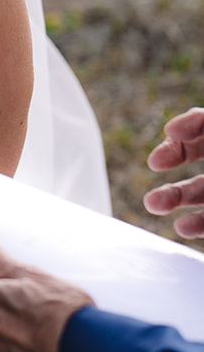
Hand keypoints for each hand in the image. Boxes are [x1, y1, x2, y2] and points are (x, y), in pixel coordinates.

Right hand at [144, 107, 203, 238]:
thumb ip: (203, 128)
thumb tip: (173, 130)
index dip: (190, 125)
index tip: (172, 132)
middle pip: (196, 152)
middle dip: (171, 156)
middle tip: (154, 163)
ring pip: (199, 190)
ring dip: (173, 195)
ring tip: (152, 204)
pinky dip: (196, 224)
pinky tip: (183, 226)